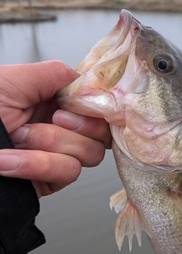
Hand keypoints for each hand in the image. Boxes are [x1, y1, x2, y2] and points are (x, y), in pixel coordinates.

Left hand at [0, 61, 110, 196]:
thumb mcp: (13, 80)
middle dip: (78, 126)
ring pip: (89, 154)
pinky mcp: (50, 179)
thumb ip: (55, 74)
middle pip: (102, 132)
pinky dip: (36, 165)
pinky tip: (8, 161)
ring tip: (19, 138)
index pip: (97, 104)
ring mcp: (58, 154)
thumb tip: (89, 80)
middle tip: (52, 119)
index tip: (73, 105)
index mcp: (54, 100)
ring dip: (52, 144)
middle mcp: (62, 127)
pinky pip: (66, 172)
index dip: (95, 106)